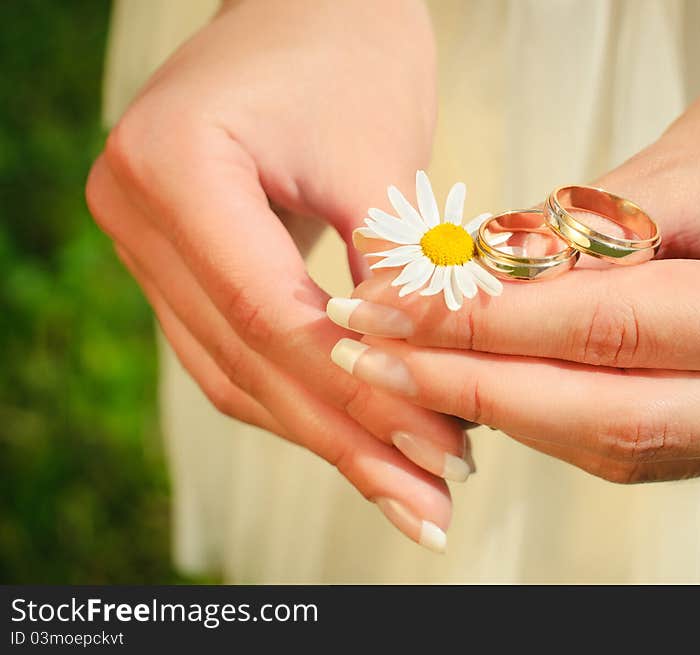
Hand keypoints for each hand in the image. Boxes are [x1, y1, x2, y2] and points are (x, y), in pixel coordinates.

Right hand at [86, 0, 466, 550]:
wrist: (307, 4)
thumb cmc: (350, 50)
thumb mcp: (384, 160)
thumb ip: (397, 275)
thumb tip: (426, 389)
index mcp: (175, 167)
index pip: (270, 316)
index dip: (358, 398)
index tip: (435, 456)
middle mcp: (133, 210)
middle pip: (245, 359)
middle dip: (344, 439)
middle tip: (425, 506)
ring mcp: (142, 239)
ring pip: (231, 370)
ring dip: (321, 433)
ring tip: (402, 487)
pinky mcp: (174, 258)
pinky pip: (230, 349)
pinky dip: (295, 395)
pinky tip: (355, 435)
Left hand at [333, 2, 699, 482]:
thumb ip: (593, 233)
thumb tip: (483, 283)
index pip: (608, 331)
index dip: (487, 325)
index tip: (393, 309)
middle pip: (606, 416)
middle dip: (475, 389)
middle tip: (374, 359)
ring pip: (621, 444)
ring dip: (509, 413)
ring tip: (416, 375)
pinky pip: (646, 438)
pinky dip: (561, 416)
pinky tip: (496, 390)